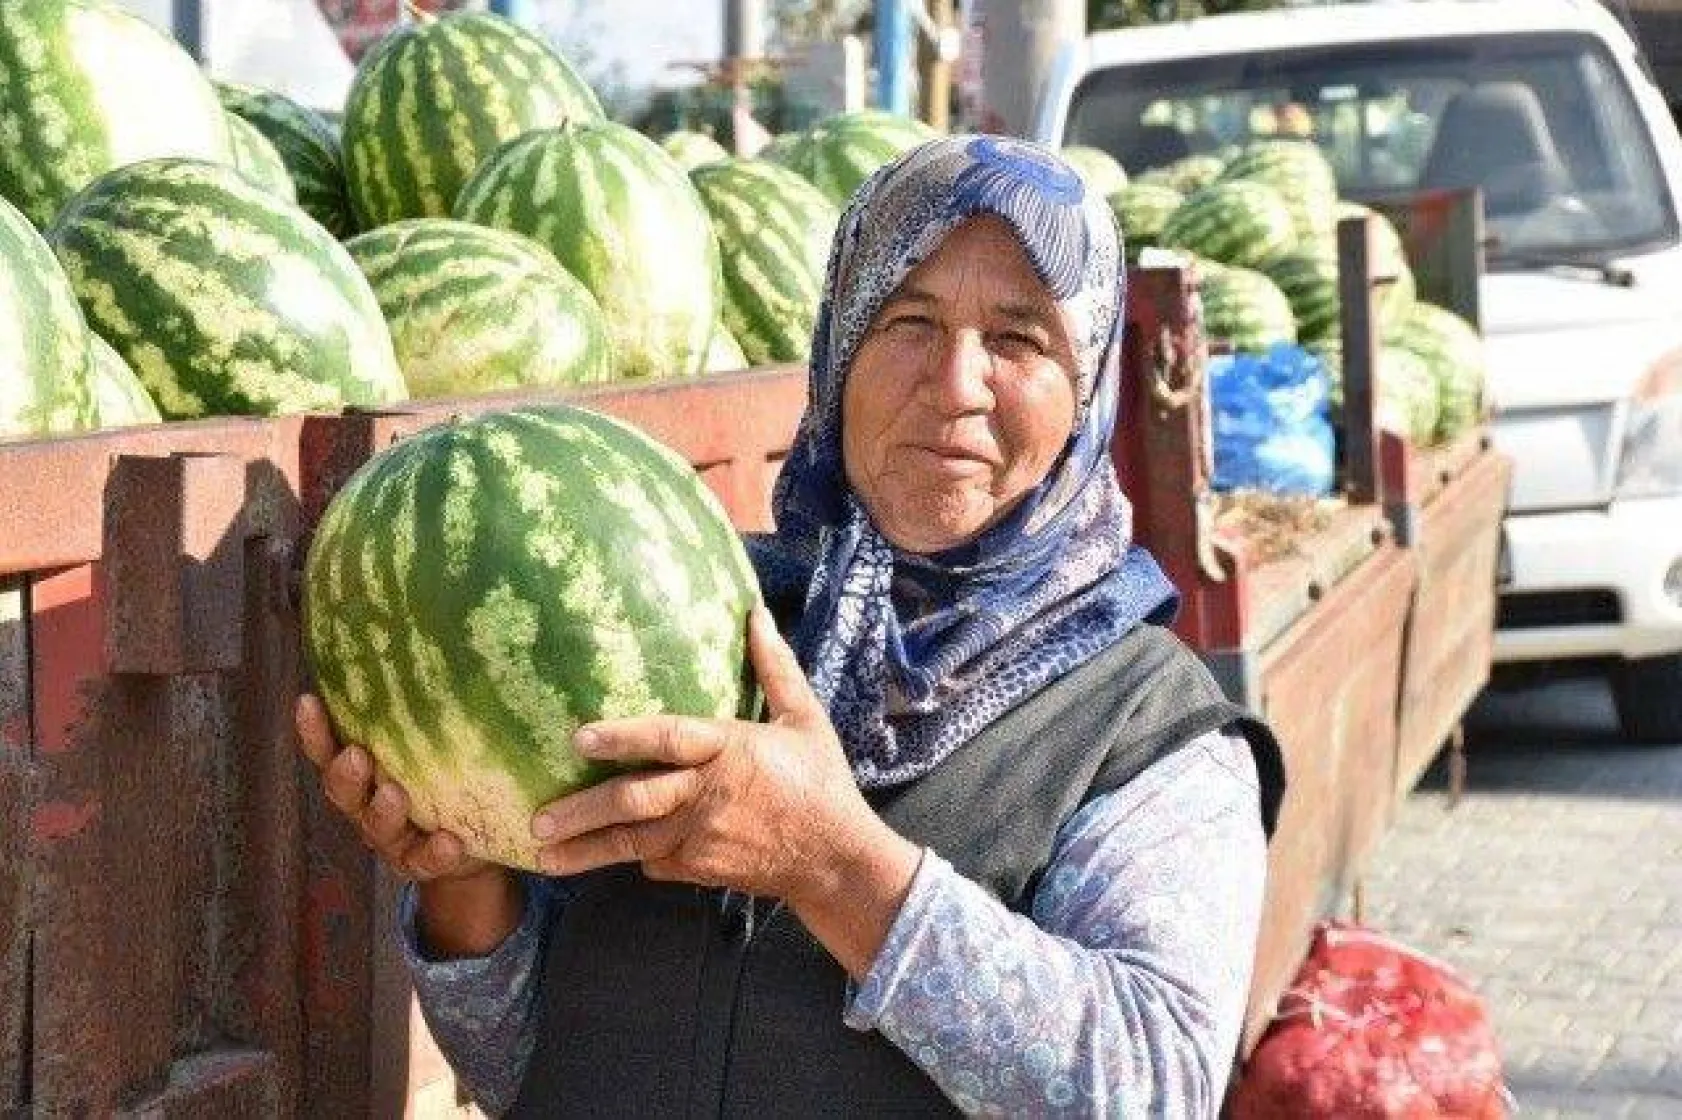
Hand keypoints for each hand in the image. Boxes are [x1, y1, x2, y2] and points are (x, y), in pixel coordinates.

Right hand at [295, 694, 522, 958]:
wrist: (470, 841)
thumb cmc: (444, 777)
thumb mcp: (434, 744)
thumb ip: (428, 714)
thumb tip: (450, 646)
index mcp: (363, 772)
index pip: (329, 748)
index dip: (314, 729)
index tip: (308, 700)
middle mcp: (366, 804)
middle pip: (343, 791)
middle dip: (345, 774)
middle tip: (357, 756)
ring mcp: (391, 837)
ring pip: (377, 827)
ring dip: (382, 811)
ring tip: (395, 795)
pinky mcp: (419, 862)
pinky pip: (423, 860)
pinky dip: (434, 852)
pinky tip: (450, 841)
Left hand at [530, 606, 919, 921]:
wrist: (835, 858)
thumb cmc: (820, 781)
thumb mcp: (805, 718)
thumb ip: (775, 668)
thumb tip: (756, 614)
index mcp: (730, 749)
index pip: (668, 738)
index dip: (623, 736)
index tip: (580, 737)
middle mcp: (707, 795)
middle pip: (635, 801)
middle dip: (582, 812)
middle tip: (537, 818)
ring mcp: (701, 838)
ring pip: (632, 843)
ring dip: (585, 850)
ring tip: (543, 853)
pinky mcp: (700, 869)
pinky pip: (654, 862)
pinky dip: (634, 855)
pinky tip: (605, 856)